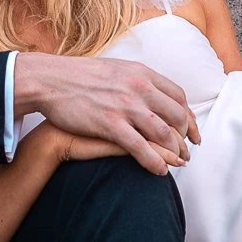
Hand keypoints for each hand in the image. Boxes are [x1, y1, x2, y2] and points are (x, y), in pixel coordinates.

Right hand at [13, 52, 199, 175]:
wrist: (49, 80)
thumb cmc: (78, 77)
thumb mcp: (115, 69)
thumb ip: (136, 80)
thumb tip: (151, 90)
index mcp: (142, 73)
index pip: (178, 96)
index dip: (188, 115)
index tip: (191, 130)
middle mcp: (139, 88)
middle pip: (177, 115)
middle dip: (186, 136)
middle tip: (187, 149)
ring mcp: (126, 106)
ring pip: (164, 133)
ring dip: (175, 151)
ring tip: (178, 162)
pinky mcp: (110, 123)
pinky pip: (140, 148)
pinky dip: (154, 162)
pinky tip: (160, 172)